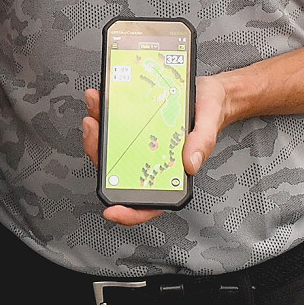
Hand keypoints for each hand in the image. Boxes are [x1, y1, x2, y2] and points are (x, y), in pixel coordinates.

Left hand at [80, 76, 228, 224]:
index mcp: (171, 174)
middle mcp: (151, 162)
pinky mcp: (133, 128)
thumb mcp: (209, 124)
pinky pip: (113, 128)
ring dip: (97, 131)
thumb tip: (190, 164)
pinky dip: (103, 114)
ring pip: (110, 150)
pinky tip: (100, 100)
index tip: (112, 211)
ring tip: (94, 108)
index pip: (149, 202)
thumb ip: (202, 143)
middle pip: (118, 172)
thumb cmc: (209, 111)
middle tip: (94, 130)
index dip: (129, 213)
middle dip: (99, 153)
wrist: (207, 92)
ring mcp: (139, 146)